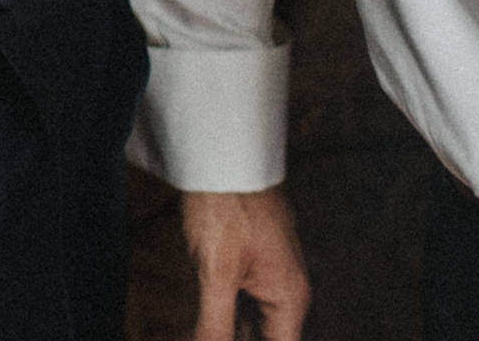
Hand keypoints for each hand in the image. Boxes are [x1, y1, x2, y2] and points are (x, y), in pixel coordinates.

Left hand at [180, 187, 309, 339]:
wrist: (221, 156)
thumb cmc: (226, 204)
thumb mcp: (217, 272)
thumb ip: (215, 325)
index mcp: (289, 298)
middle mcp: (286, 291)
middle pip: (264, 338)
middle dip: (226, 338)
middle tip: (192, 337)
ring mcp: (268, 276)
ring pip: (249, 324)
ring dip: (222, 332)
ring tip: (189, 334)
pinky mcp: (250, 264)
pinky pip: (239, 304)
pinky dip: (218, 316)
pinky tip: (192, 326)